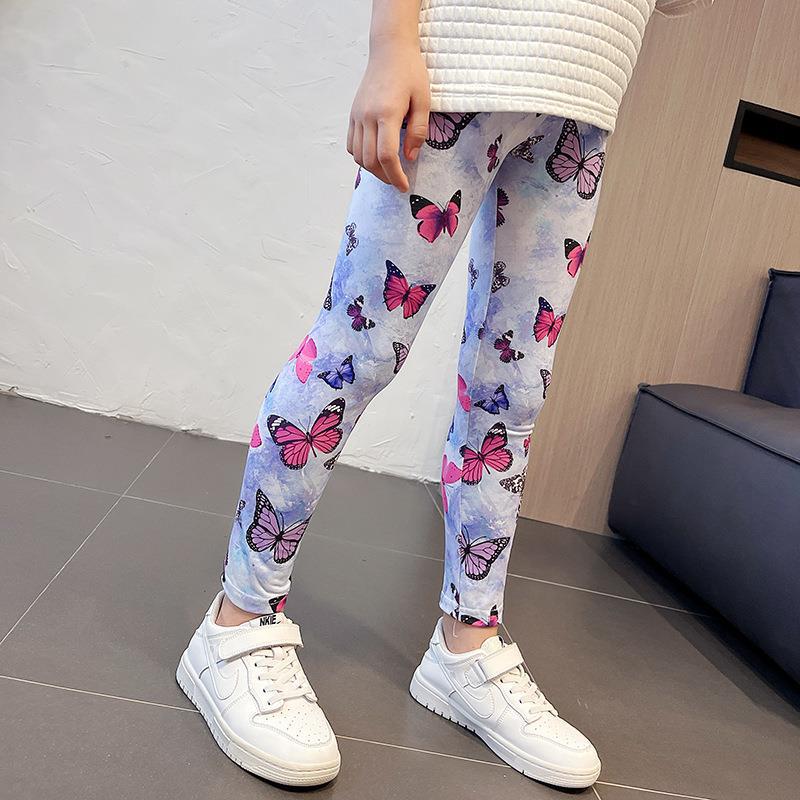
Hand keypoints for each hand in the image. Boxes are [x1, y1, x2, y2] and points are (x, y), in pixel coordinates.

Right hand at [347, 38, 429, 192]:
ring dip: (372, 169)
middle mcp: (367, 116)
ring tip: (388, 172)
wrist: (389, 49)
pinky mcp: (353, 114)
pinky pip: (351, 145)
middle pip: (370, 160)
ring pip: (358, 155)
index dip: (396, 176)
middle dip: (385, 177)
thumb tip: (410, 158)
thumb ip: (417, 131)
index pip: (386, 156)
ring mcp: (357, 115)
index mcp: (387, 113)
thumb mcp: (424, 101)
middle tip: (398, 182)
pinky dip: (361, 157)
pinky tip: (374, 158)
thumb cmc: (411, 72)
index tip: (404, 186)